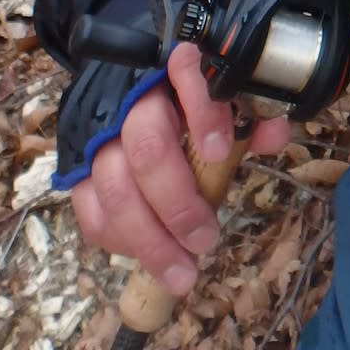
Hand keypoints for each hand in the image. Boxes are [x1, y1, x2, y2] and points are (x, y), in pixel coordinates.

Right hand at [71, 41, 291, 294]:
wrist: (126, 88)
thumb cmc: (183, 99)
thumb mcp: (219, 96)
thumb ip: (250, 114)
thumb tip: (272, 136)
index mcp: (170, 75)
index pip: (186, 80)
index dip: (203, 114)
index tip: (220, 150)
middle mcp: (129, 105)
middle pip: (147, 151)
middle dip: (177, 204)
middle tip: (205, 239)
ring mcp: (98, 140)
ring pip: (114, 191)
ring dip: (149, 240)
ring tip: (182, 273)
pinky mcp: (77, 172)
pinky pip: (92, 214)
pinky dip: (121, 242)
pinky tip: (151, 257)